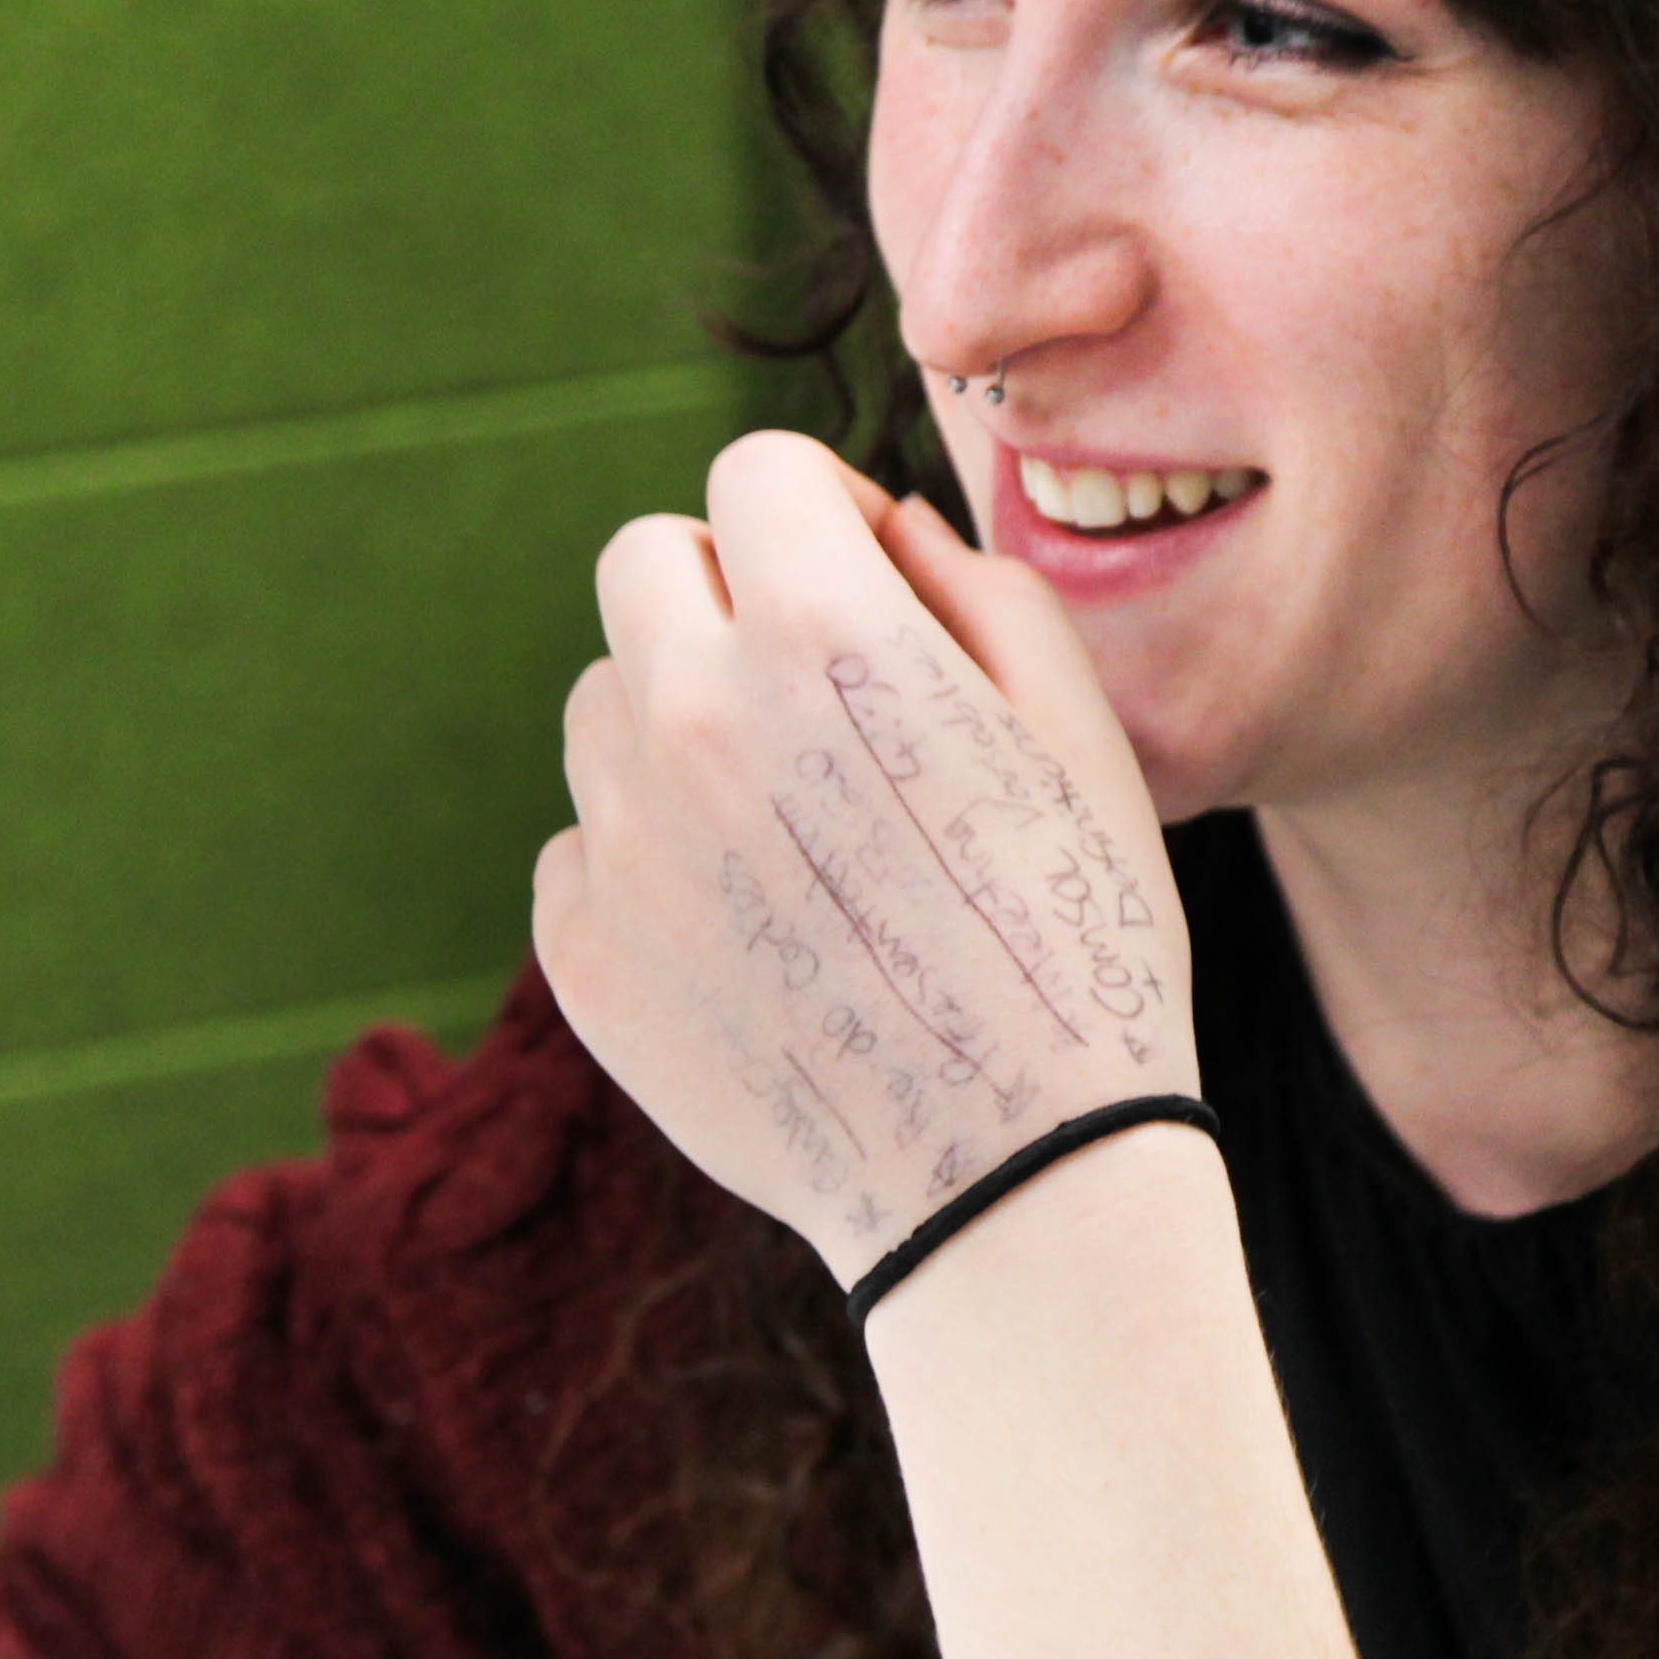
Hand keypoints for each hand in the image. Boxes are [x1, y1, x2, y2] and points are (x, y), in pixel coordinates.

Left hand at [537, 431, 1192, 1284]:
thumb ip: (974, 588)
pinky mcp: (580, 954)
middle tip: (807, 686)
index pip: (757, 474)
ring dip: (677, 727)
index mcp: (820, 631)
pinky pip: (581, 848)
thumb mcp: (1078, 732)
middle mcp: (690, 715)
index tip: (859, 578)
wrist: (1013, 1184)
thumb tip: (878, 530)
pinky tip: (754, 935)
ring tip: (795, 832)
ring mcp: (620, 840)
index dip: (819, 512)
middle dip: (720, 590)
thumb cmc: (1077, 945)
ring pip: (603, 705)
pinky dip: (650, 865)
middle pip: (642, 560)